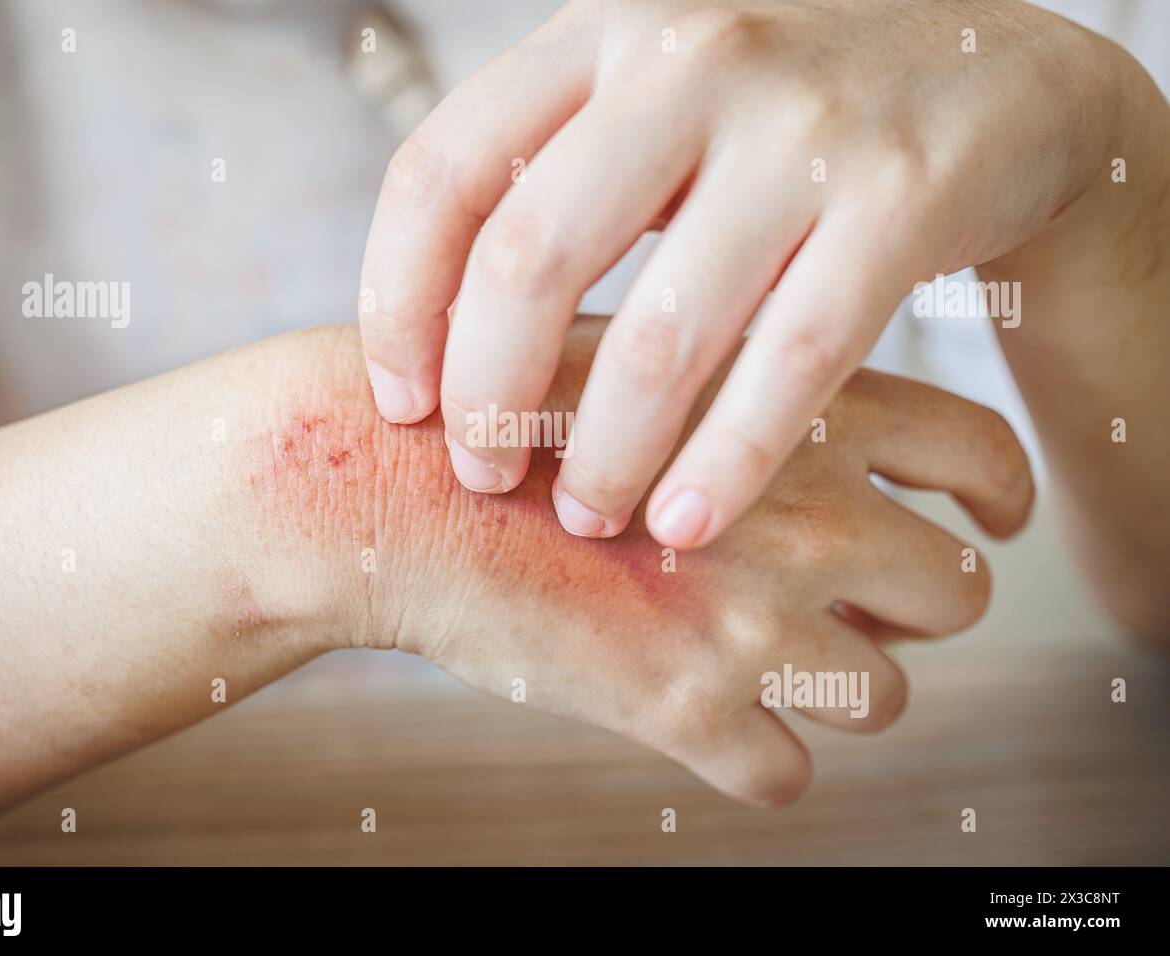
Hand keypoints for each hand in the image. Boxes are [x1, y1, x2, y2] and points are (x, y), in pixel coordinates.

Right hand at [282, 320, 1033, 805]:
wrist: (389, 483)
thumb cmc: (506, 411)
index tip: (981, 524)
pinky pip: (785, 778)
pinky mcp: (686, 709)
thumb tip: (843, 459)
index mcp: (806, 409)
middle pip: (954, 593)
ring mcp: (754, 619)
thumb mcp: (655, 356)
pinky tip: (692, 714)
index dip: (996, 500)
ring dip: (831, 686)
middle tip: (838, 600)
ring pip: (885, 698)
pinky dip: (750, 758)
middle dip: (909, 606)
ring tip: (743, 651)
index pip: (983, 459)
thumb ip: (758, 394)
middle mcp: (808, 515)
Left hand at [357, 0, 1108, 548]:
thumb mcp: (655, 110)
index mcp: (599, 38)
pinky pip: (793, 362)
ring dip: (606, 455)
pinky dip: (730, 462)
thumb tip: (431, 336)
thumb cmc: (782, 119)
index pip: (442, 175)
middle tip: (484, 480)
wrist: (995, 74)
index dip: (399, 305)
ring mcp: (802, 127)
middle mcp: (688, 62)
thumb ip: (553, 185)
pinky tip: (688, 527)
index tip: (401, 405)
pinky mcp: (904, 198)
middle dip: (489, 400)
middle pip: (529, 262)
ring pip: (663, 334)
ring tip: (590, 520)